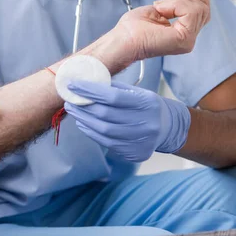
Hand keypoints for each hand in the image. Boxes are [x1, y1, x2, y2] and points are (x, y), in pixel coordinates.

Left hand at [64, 81, 190, 162]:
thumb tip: (85, 82)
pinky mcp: (135, 152)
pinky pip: (106, 142)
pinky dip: (91, 132)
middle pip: (105, 115)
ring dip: (83, 120)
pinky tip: (83, 124)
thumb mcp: (136, 92)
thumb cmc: (145, 105)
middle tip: (69, 100)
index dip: (90, 91)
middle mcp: (146, 123)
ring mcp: (141, 140)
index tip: (73, 85)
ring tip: (73, 111)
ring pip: (103, 130)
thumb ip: (113, 88)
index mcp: (147, 102)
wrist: (167, 128)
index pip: (112, 96)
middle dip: (83, 106)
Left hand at [112, 0, 209, 61]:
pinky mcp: (184, 38)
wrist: (121, 40)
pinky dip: (175, 5)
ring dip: (176, 1)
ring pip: (198, 8)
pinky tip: (161, 10)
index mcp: (182, 33)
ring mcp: (187, 40)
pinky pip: (191, 12)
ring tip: (159, 7)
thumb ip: (175, 4)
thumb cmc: (131, 29)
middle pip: (202, 9)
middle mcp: (188, 39)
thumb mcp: (158, 9)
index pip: (203, 13)